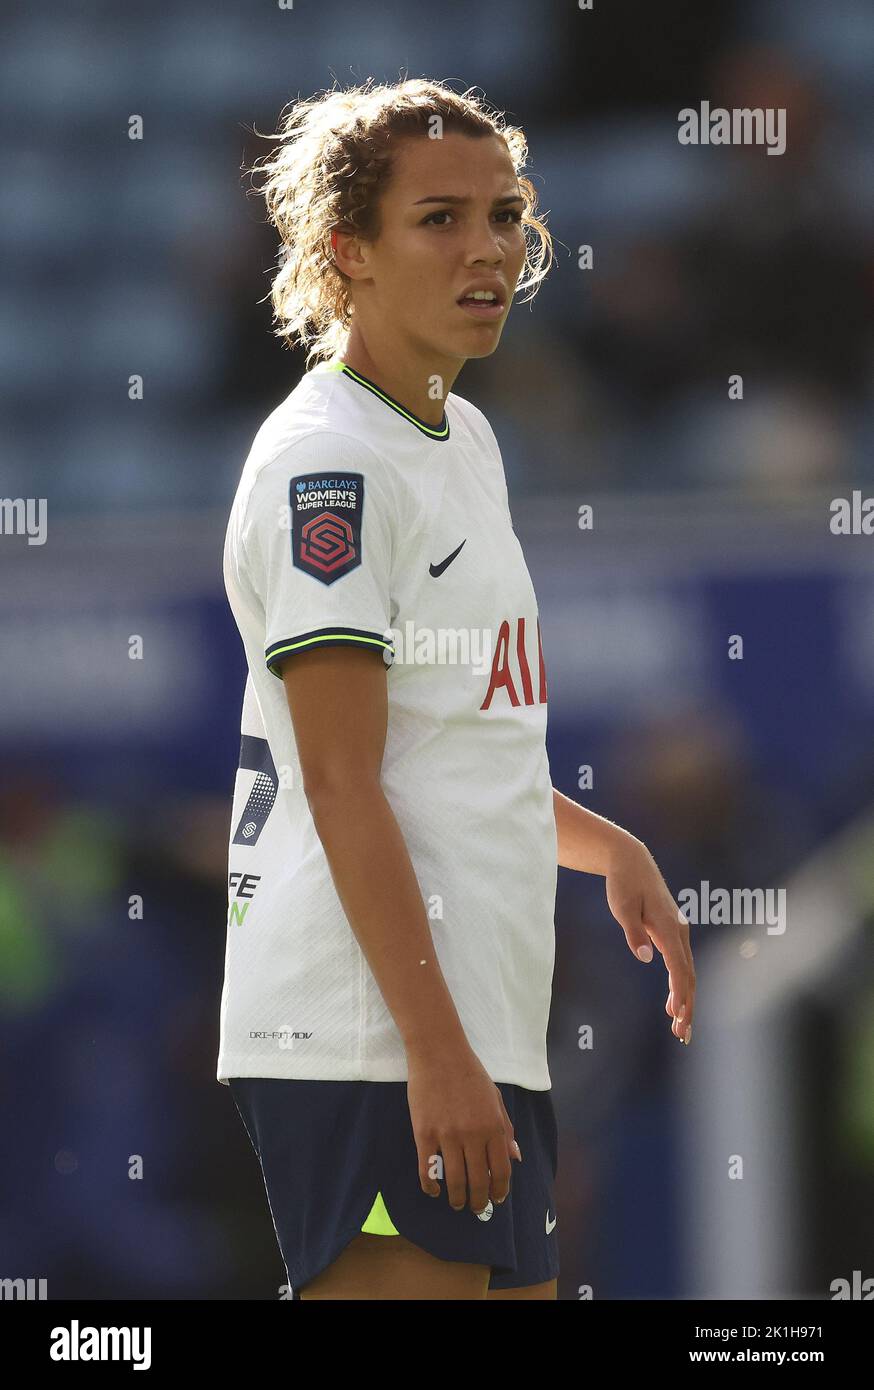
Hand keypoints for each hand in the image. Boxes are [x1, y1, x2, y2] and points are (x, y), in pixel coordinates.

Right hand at [406, 1048, 521, 1213]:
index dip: (500, 1190)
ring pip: (454, 1180)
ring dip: (457, 1198)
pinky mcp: (424, 1133)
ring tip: (456, 1203)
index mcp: (493, 1126)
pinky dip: (431, 1186)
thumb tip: (515, 1157)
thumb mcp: (496, 1098)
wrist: (438, 1052)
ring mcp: (447, 1135)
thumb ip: (506, 1129)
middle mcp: (473, 1134)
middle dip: (479, 1202)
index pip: (502, 1170)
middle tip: (476, 1208)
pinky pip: (427, 1170)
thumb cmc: (469, 1073)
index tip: (496, 1199)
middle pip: (478, 1180)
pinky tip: (434, 1191)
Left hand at [604, 835, 694, 1042]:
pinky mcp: (672, 933)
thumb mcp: (622, 906)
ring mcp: (678, 932)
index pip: (678, 966)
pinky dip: (680, 986)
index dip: (680, 993)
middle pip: (688, 975)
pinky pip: (681, 965)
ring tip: (680, 1028)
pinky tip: (672, 1005)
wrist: (631, 862)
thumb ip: (633, 932)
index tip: (679, 1016)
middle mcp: (679, 930)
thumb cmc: (624, 884)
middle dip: (688, 1006)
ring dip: (686, 1000)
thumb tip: (645, 957)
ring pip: (687, 972)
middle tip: (683, 1035)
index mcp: (668, 926)